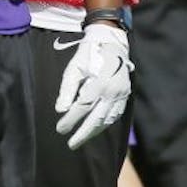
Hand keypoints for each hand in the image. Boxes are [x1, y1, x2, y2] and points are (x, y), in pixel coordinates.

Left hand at [55, 23, 132, 149]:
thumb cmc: (89, 53)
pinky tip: (94, 129)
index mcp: (100, 81)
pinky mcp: (126, 95)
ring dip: (94, 132)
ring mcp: (122, 94)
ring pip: (108, 119)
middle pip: (97, 118)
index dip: (71, 119)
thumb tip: (60, 110)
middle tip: (71, 144)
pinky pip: (116, 115)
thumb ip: (67, 89)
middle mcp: (114, 90)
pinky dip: (104, 124)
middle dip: (83, 133)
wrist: (112, 42)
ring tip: (80, 139)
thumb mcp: (75, 67)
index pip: (83, 106)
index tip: (60, 129)